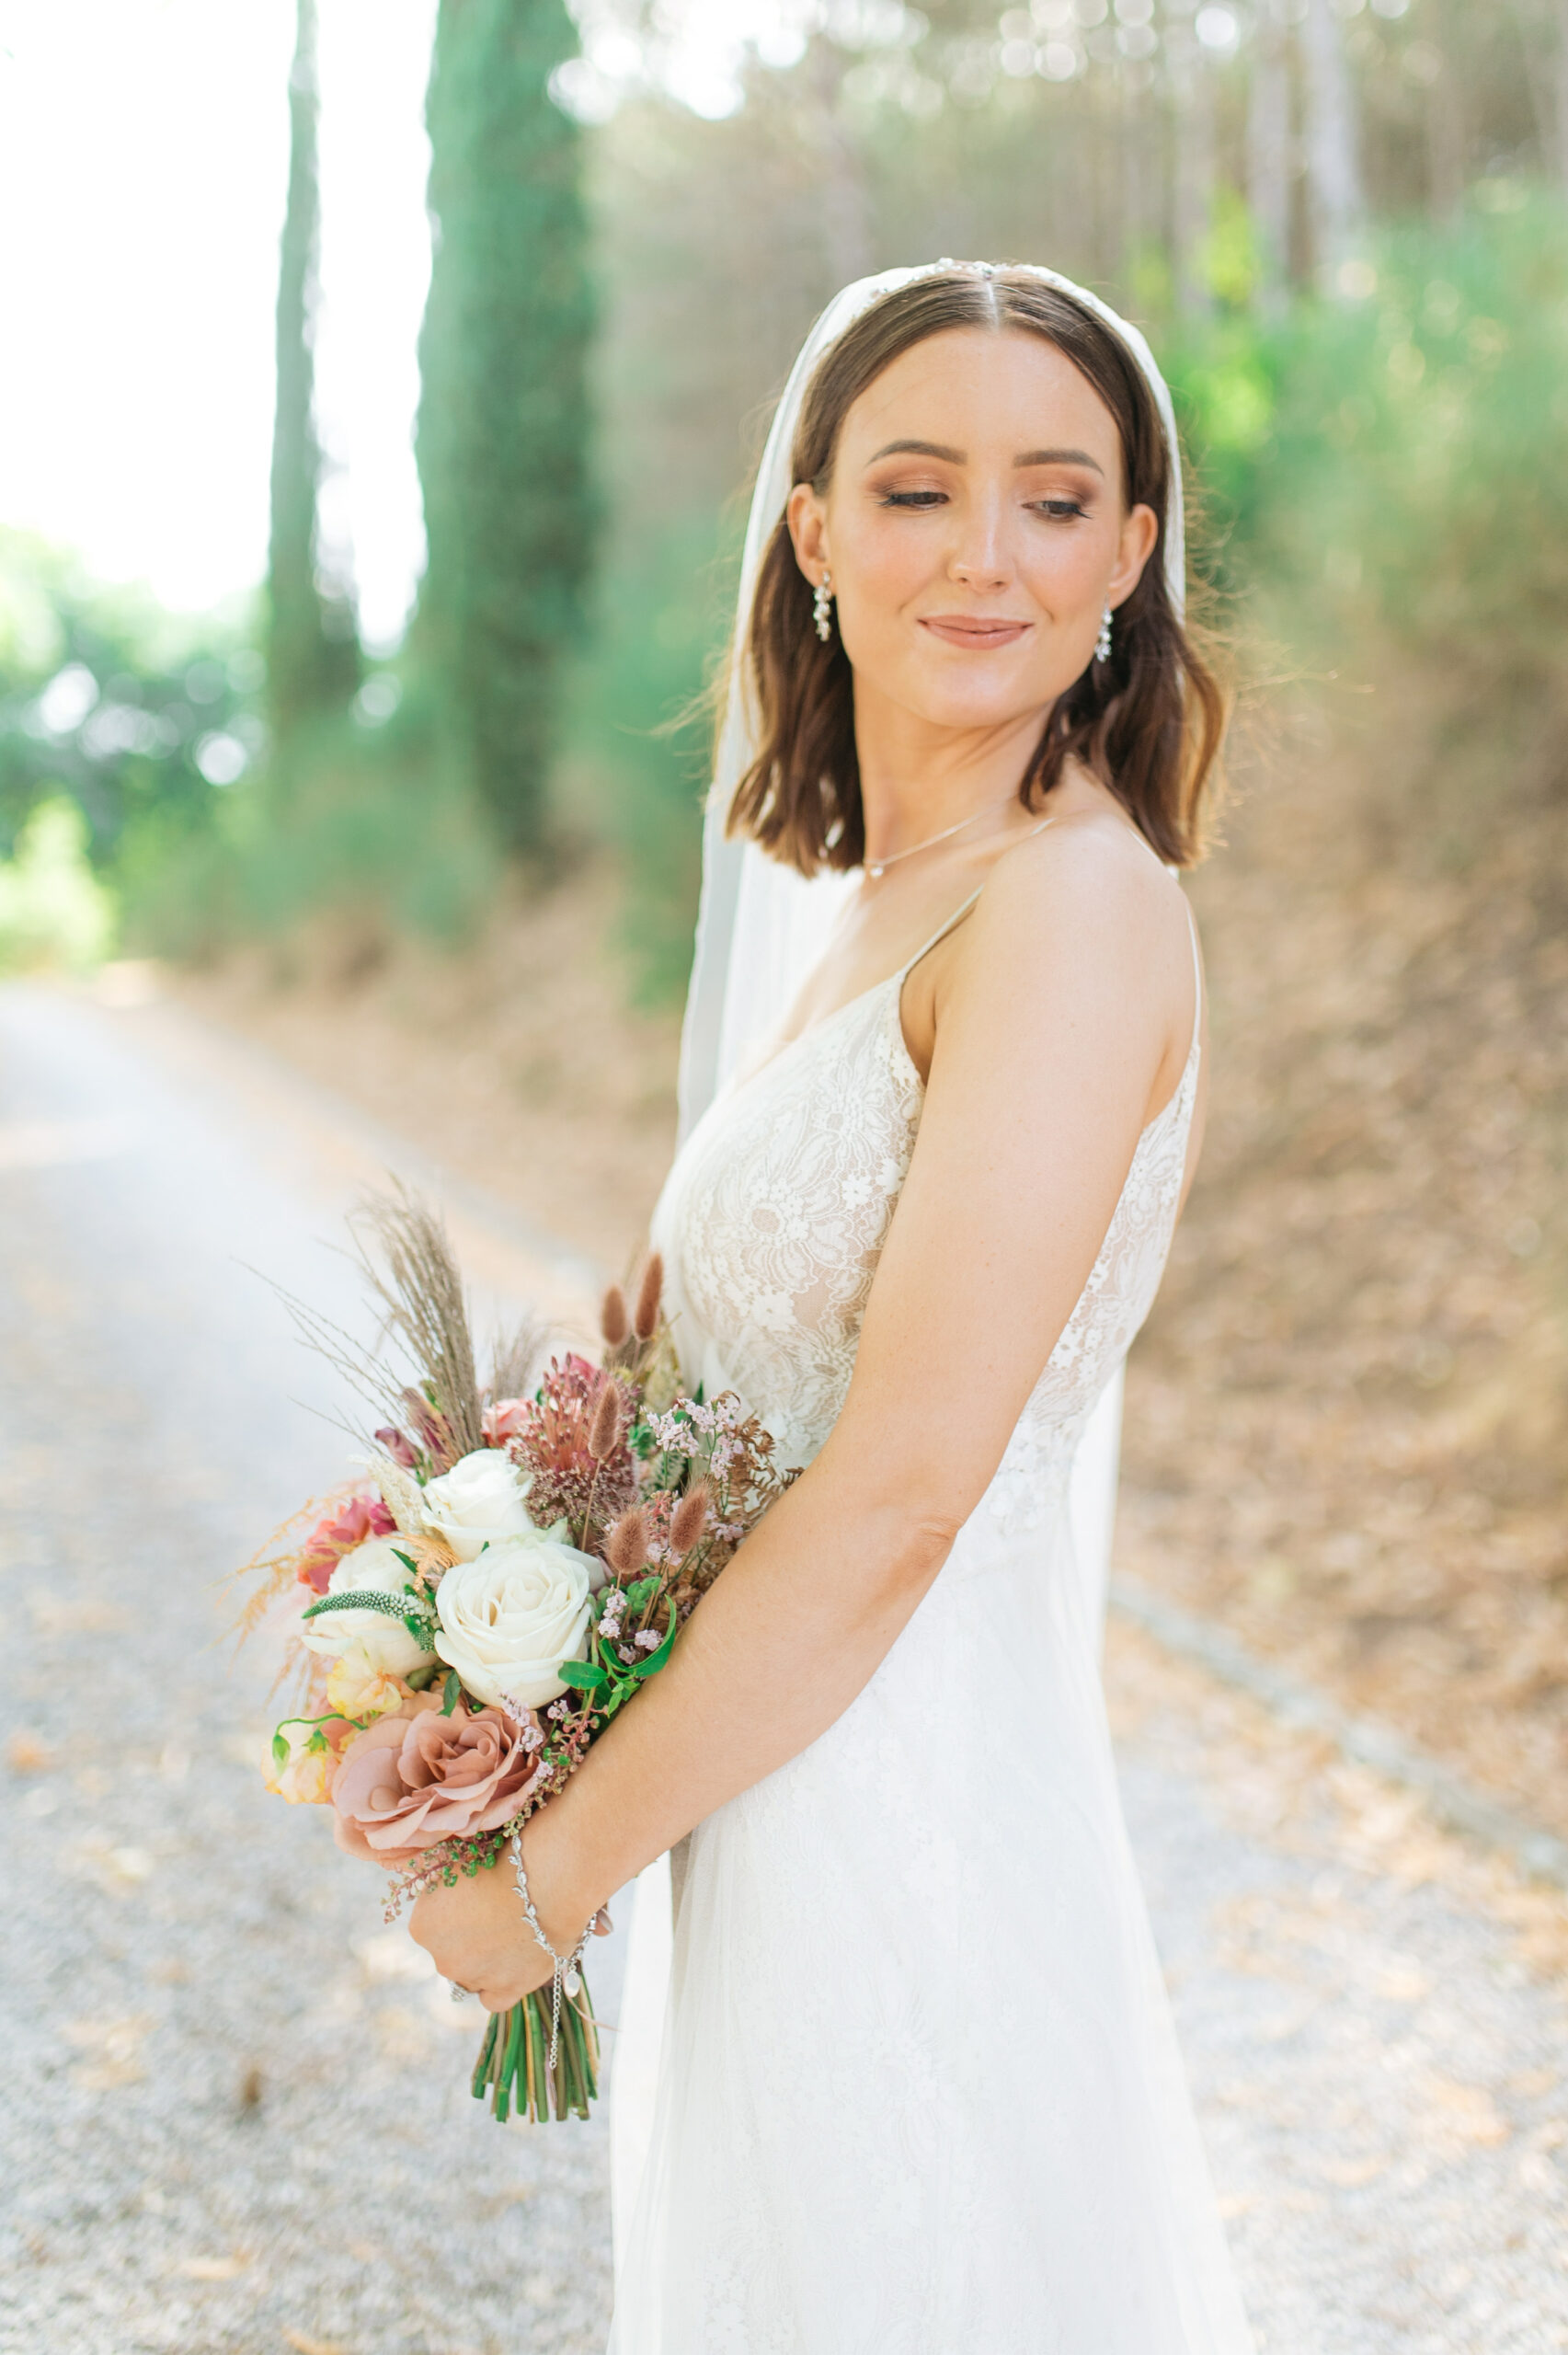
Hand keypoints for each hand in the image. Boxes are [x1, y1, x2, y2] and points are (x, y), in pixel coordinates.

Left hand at [407, 1837, 611, 2011]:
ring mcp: (473, 1978)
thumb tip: (435, 1879)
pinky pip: (493, 1998)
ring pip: (471, 1975)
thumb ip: (443, 1883)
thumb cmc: (504, 1860)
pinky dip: (500, 1985)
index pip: (432, 1925)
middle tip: (496, 1915)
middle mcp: (441, 1958)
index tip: (476, 1898)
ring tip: (512, 1934)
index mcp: (422, 1926)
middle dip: (468, 1938)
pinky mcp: (504, 1991)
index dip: (454, 1911)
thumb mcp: (458, 1862)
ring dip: (484, 1962)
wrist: (545, 1880)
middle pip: (450, 1952)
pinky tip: (513, 1966)